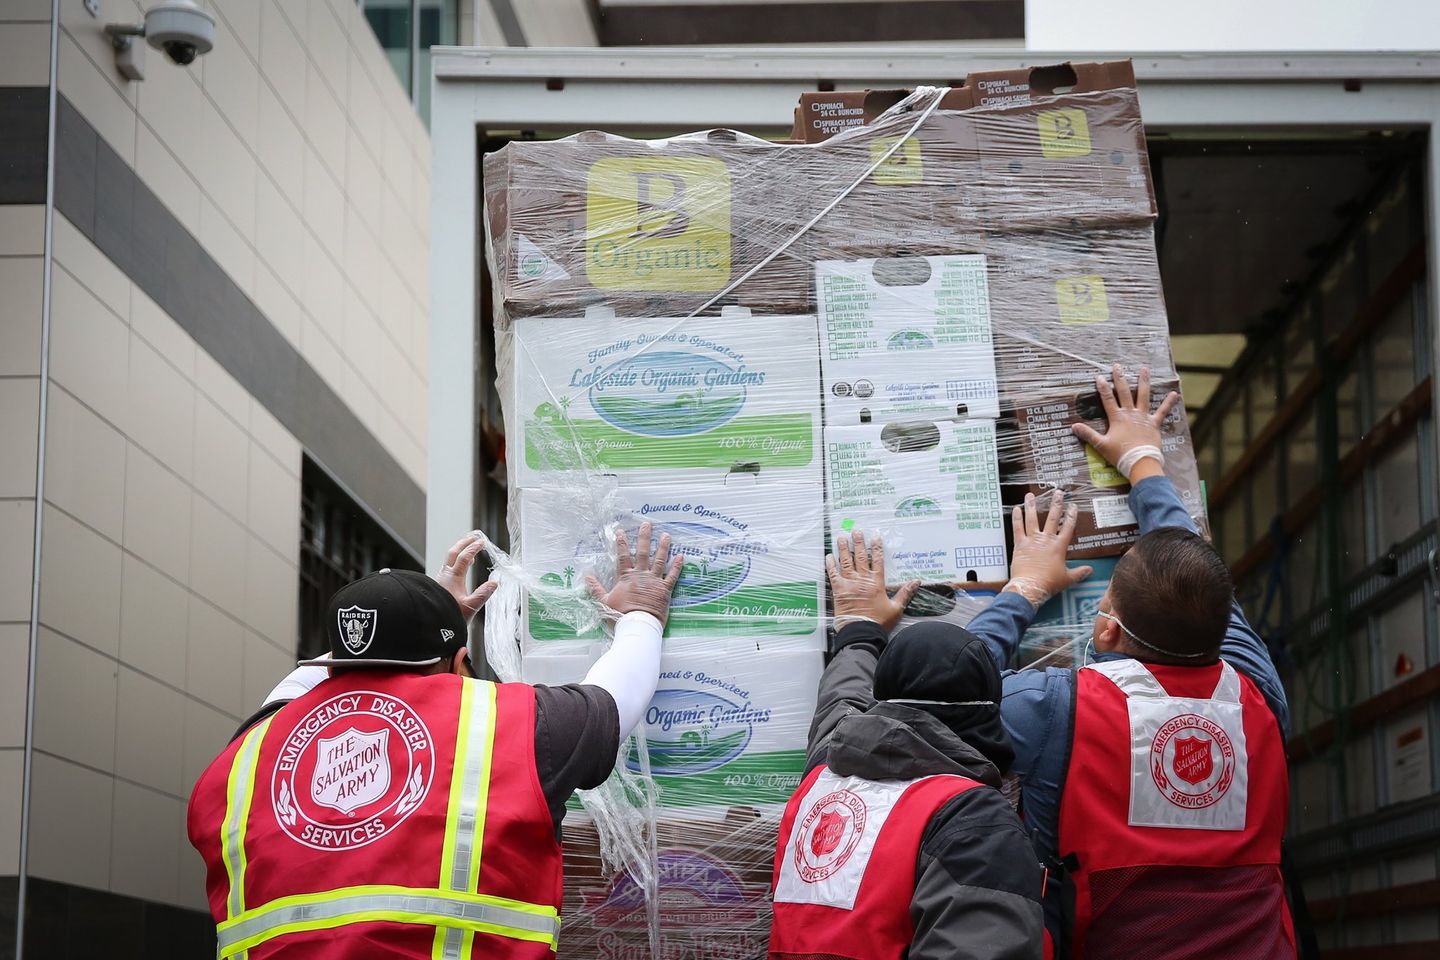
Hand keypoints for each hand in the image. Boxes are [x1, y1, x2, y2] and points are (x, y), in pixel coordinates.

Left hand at [436, 532, 498, 624]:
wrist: (431, 624)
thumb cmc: (448, 617)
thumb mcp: (470, 608)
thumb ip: (482, 595)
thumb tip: (494, 583)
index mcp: (453, 578)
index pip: (464, 557)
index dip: (474, 548)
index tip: (482, 542)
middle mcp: (445, 575)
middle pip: (454, 552)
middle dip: (464, 542)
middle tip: (474, 536)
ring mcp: (440, 579)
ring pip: (449, 558)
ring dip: (459, 550)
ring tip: (468, 547)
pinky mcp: (438, 584)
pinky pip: (448, 566)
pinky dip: (456, 560)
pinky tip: (460, 566)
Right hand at [585, 521, 683, 624]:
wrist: (638, 625)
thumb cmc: (620, 615)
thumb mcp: (604, 602)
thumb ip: (596, 588)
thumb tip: (587, 577)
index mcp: (626, 577)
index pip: (623, 556)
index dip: (621, 543)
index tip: (621, 531)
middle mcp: (641, 575)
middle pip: (642, 553)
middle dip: (644, 537)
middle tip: (647, 524)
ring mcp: (654, 581)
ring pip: (660, 560)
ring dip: (663, 547)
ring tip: (666, 535)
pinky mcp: (665, 590)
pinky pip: (672, 576)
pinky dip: (677, 566)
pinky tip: (681, 556)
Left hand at [826, 529, 920, 633]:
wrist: (861, 632)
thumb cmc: (879, 622)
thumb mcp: (896, 608)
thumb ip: (905, 593)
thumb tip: (917, 582)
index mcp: (876, 582)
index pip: (877, 560)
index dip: (876, 547)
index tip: (874, 536)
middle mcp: (862, 580)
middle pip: (859, 556)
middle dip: (858, 542)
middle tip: (856, 531)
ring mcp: (849, 584)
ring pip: (845, 562)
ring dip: (843, 548)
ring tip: (841, 537)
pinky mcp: (838, 590)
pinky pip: (833, 574)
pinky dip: (830, 565)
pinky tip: (829, 556)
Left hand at [1003, 491, 1092, 609]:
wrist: (1030, 587)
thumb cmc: (1049, 583)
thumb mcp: (1068, 579)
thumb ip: (1079, 572)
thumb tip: (1090, 570)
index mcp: (1059, 546)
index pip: (1068, 527)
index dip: (1071, 515)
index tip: (1073, 505)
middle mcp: (1046, 539)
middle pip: (1052, 518)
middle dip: (1056, 504)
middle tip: (1058, 492)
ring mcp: (1032, 540)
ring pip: (1032, 519)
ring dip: (1031, 506)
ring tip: (1030, 494)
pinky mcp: (1019, 544)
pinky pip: (1017, 528)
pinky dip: (1016, 518)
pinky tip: (1016, 508)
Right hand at [1071, 365, 1177, 480]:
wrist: (1140, 461)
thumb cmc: (1120, 454)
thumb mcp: (1101, 445)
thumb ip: (1088, 434)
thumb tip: (1073, 426)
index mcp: (1117, 418)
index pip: (1107, 399)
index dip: (1103, 388)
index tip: (1099, 376)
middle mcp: (1130, 413)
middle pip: (1124, 393)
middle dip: (1120, 378)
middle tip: (1118, 366)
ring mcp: (1143, 417)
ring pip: (1143, 396)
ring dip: (1143, 382)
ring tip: (1144, 369)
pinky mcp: (1154, 423)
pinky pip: (1162, 411)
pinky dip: (1168, 402)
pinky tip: (1175, 393)